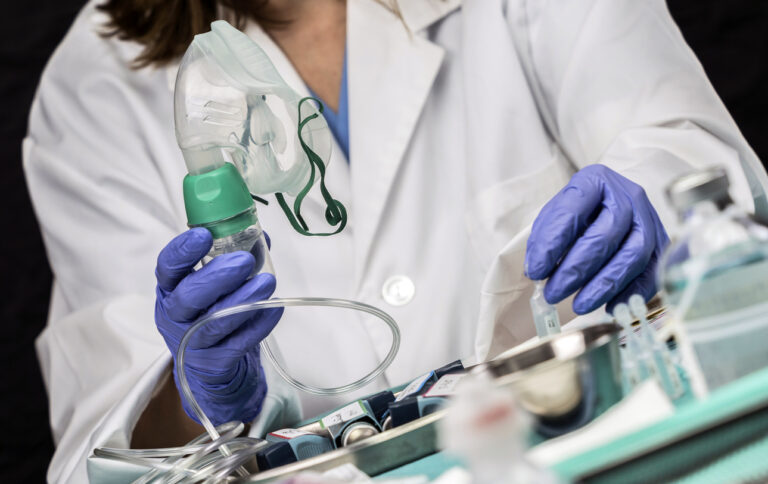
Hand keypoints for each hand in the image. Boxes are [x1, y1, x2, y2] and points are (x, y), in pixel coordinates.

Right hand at [154, 228, 281, 424]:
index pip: (167, 269)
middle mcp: (175, 317)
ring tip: (268, 282)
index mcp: (170, 290)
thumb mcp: (209, 283)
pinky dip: (259, 324)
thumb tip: (259, 235)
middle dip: (218, 277)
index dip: (182, 252)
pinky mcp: (215, 362)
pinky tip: (274, 307)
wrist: (207, 364)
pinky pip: (238, 343)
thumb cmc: (208, 311)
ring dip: (243, 300)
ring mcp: (193, 342)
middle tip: (245, 261)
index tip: (204, 234)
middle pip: (188, 298)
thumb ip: (231, 256)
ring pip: (215, 323)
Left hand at [525, 164, 668, 313]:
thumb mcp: (556, 214)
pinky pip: (652, 273)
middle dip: (575, 271)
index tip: (536, 271)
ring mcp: (649, 219)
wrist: (614, 201)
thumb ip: (545, 238)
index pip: (572, 212)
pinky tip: (610, 307)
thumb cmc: (579, 211)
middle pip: (604, 237)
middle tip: (553, 293)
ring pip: (631, 256)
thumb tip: (538, 271)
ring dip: (603, 286)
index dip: (552, 245)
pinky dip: (631, 293)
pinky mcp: (662, 243)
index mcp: (595, 181)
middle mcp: (627, 196)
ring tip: (579, 305)